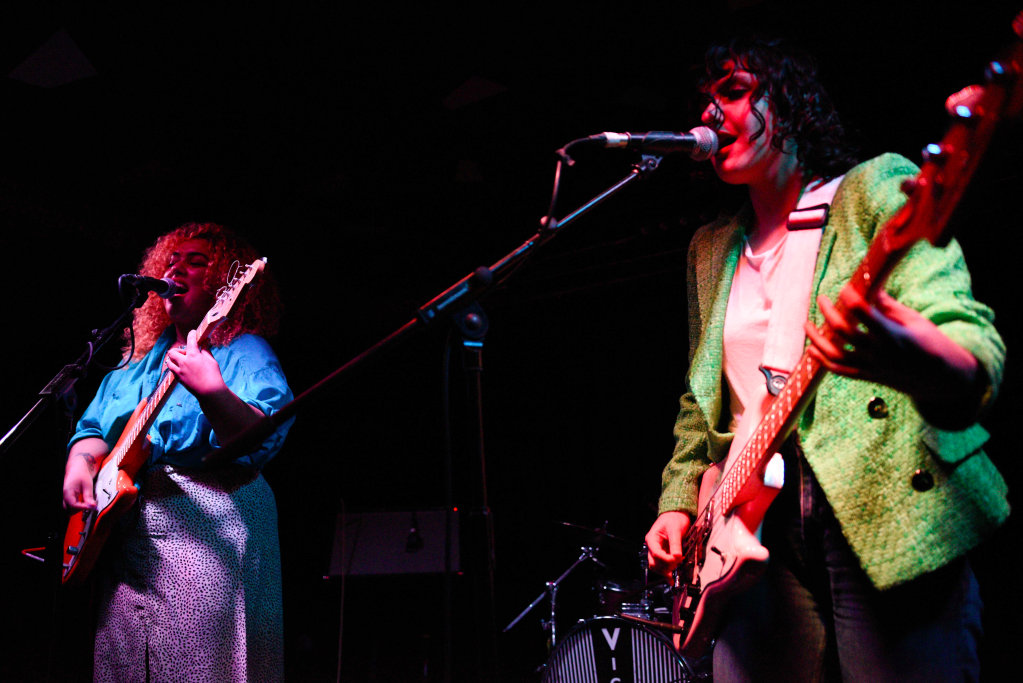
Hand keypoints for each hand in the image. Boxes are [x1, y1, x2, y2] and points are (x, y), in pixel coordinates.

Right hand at [63, 455, 97, 510]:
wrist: (77, 467)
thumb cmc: (81, 473)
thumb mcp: (88, 485)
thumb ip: (89, 497)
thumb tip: (92, 506)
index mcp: (67, 491)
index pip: (73, 505)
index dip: (82, 507)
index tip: (91, 506)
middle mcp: (62, 495)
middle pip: (68, 509)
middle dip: (78, 510)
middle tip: (88, 506)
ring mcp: (63, 496)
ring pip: (67, 509)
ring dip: (76, 509)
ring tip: (85, 505)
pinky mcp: (65, 497)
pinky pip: (68, 505)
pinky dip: (75, 507)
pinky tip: (82, 504)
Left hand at [165, 330, 227, 399]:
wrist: (210, 392)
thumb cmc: (213, 375)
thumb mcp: (211, 361)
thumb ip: (206, 350)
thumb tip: (205, 342)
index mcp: (193, 356)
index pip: (190, 340)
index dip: (191, 334)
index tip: (193, 332)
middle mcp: (184, 362)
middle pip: (173, 351)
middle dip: (178, 350)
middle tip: (186, 353)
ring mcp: (179, 371)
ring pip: (169, 361)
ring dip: (174, 359)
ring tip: (181, 361)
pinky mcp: (179, 378)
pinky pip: (172, 370)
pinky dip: (175, 367)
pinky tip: (182, 369)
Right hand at [645, 511, 690, 576]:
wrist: (677, 514)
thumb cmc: (674, 519)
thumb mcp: (676, 530)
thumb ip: (675, 544)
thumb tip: (677, 557)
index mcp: (652, 538)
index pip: (655, 553)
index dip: (666, 559)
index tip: (676, 559)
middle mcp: (652, 546)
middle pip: (654, 563)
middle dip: (666, 566)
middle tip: (678, 563)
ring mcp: (657, 551)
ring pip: (657, 567)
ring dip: (666, 570)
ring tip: (677, 566)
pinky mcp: (663, 554)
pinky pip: (662, 566)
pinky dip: (667, 572)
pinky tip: (671, 580)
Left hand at [805, 286, 978, 405]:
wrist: (940, 379)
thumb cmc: (930, 343)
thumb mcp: (914, 320)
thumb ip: (888, 306)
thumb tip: (869, 287)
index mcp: (894, 335)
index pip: (866, 314)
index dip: (851, 299)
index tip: (844, 288)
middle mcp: (879, 352)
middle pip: (845, 332)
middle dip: (829, 313)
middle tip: (822, 298)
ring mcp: (871, 367)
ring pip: (836, 354)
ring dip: (817, 339)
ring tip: (807, 324)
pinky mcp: (867, 376)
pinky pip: (839, 370)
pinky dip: (822, 360)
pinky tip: (811, 349)